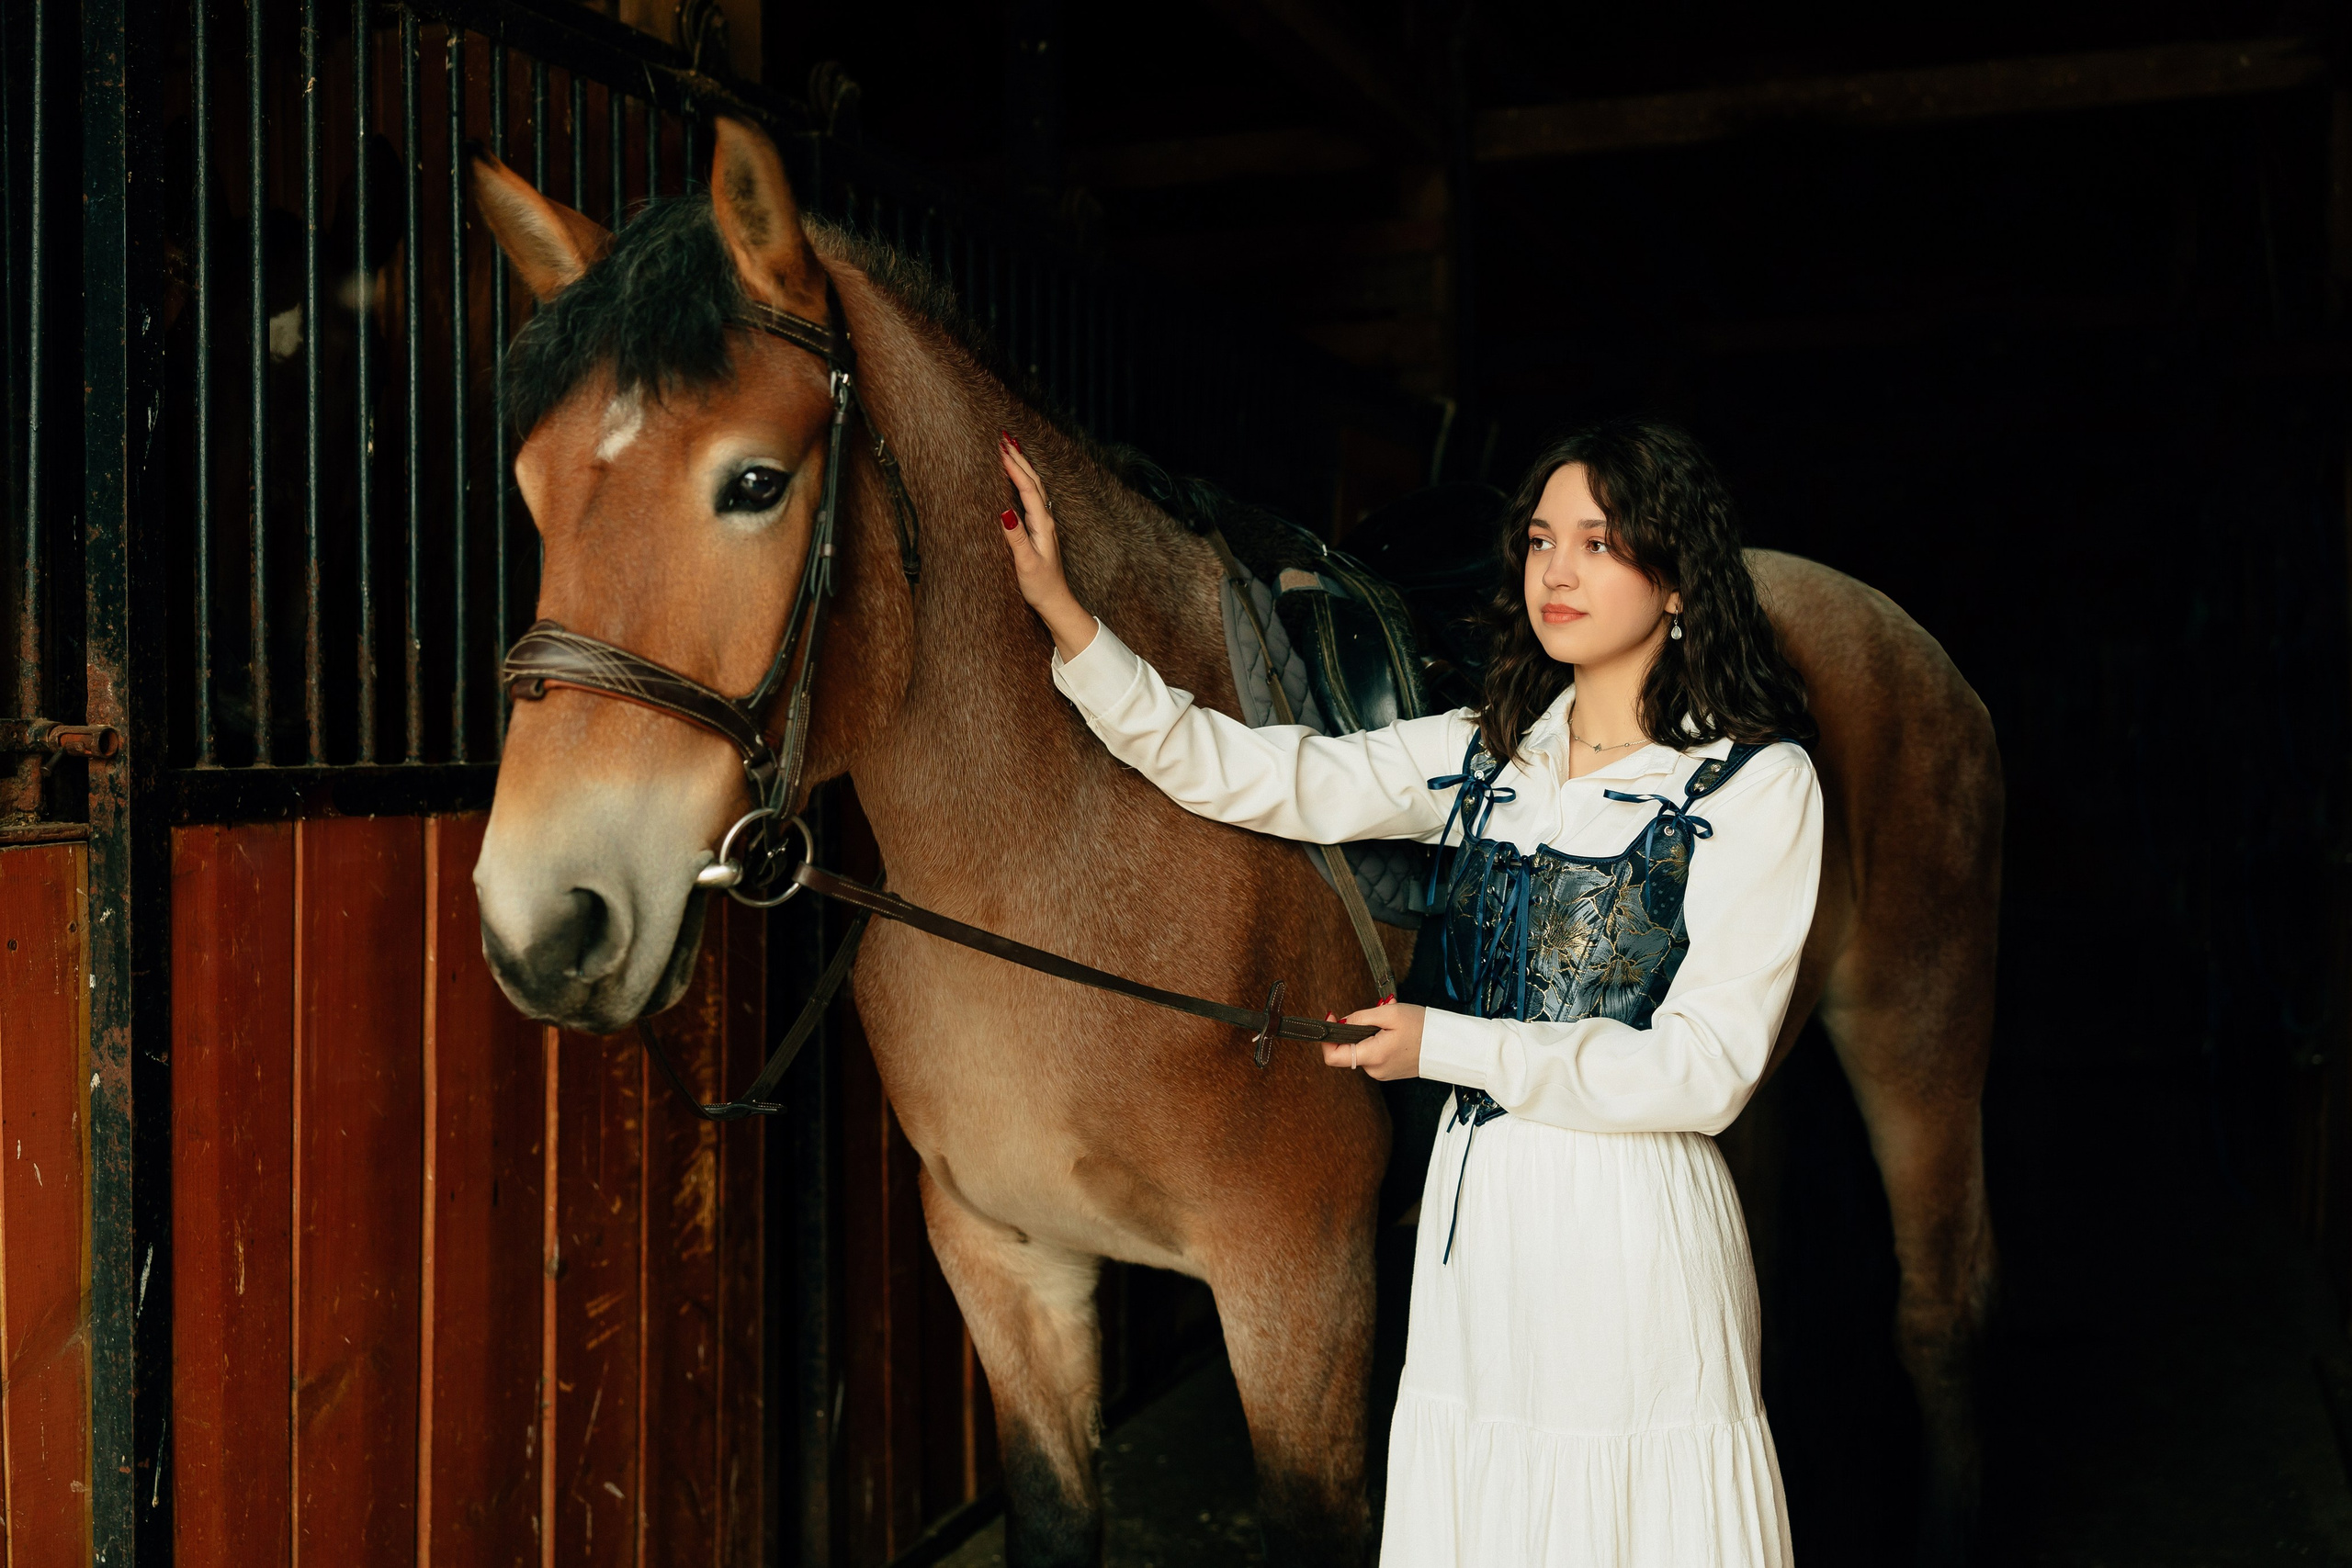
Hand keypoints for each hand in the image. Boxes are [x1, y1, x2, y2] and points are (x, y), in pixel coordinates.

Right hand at [997, 431, 1096, 658]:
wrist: (1056, 601)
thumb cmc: (1040, 585)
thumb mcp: (1025, 563)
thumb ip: (1016, 537)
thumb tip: (1004, 511)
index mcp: (1043, 524)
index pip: (1027, 489)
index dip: (1014, 467)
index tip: (1001, 448)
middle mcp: (1046, 519)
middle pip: (1033, 481)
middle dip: (1019, 457)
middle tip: (1004, 436)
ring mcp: (1044, 523)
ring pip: (1034, 486)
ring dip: (1022, 465)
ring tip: (1011, 448)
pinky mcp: (1040, 529)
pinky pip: (1032, 496)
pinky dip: (1024, 481)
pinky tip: (1018, 478)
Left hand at [1322, 1001, 1422, 1079]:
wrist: (1448, 1046)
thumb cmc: (1423, 1028)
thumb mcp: (1390, 1013)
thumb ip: (1360, 1018)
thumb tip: (1341, 1023)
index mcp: (1373, 1056)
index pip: (1333, 1057)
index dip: (1327, 1038)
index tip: (1333, 1019)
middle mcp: (1375, 1070)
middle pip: (1350, 1048)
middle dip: (1359, 1028)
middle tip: (1378, 1013)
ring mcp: (1382, 1073)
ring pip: (1363, 1049)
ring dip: (1371, 1032)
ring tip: (1392, 1021)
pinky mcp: (1389, 1071)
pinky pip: (1375, 1054)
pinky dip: (1380, 1040)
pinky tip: (1396, 1031)